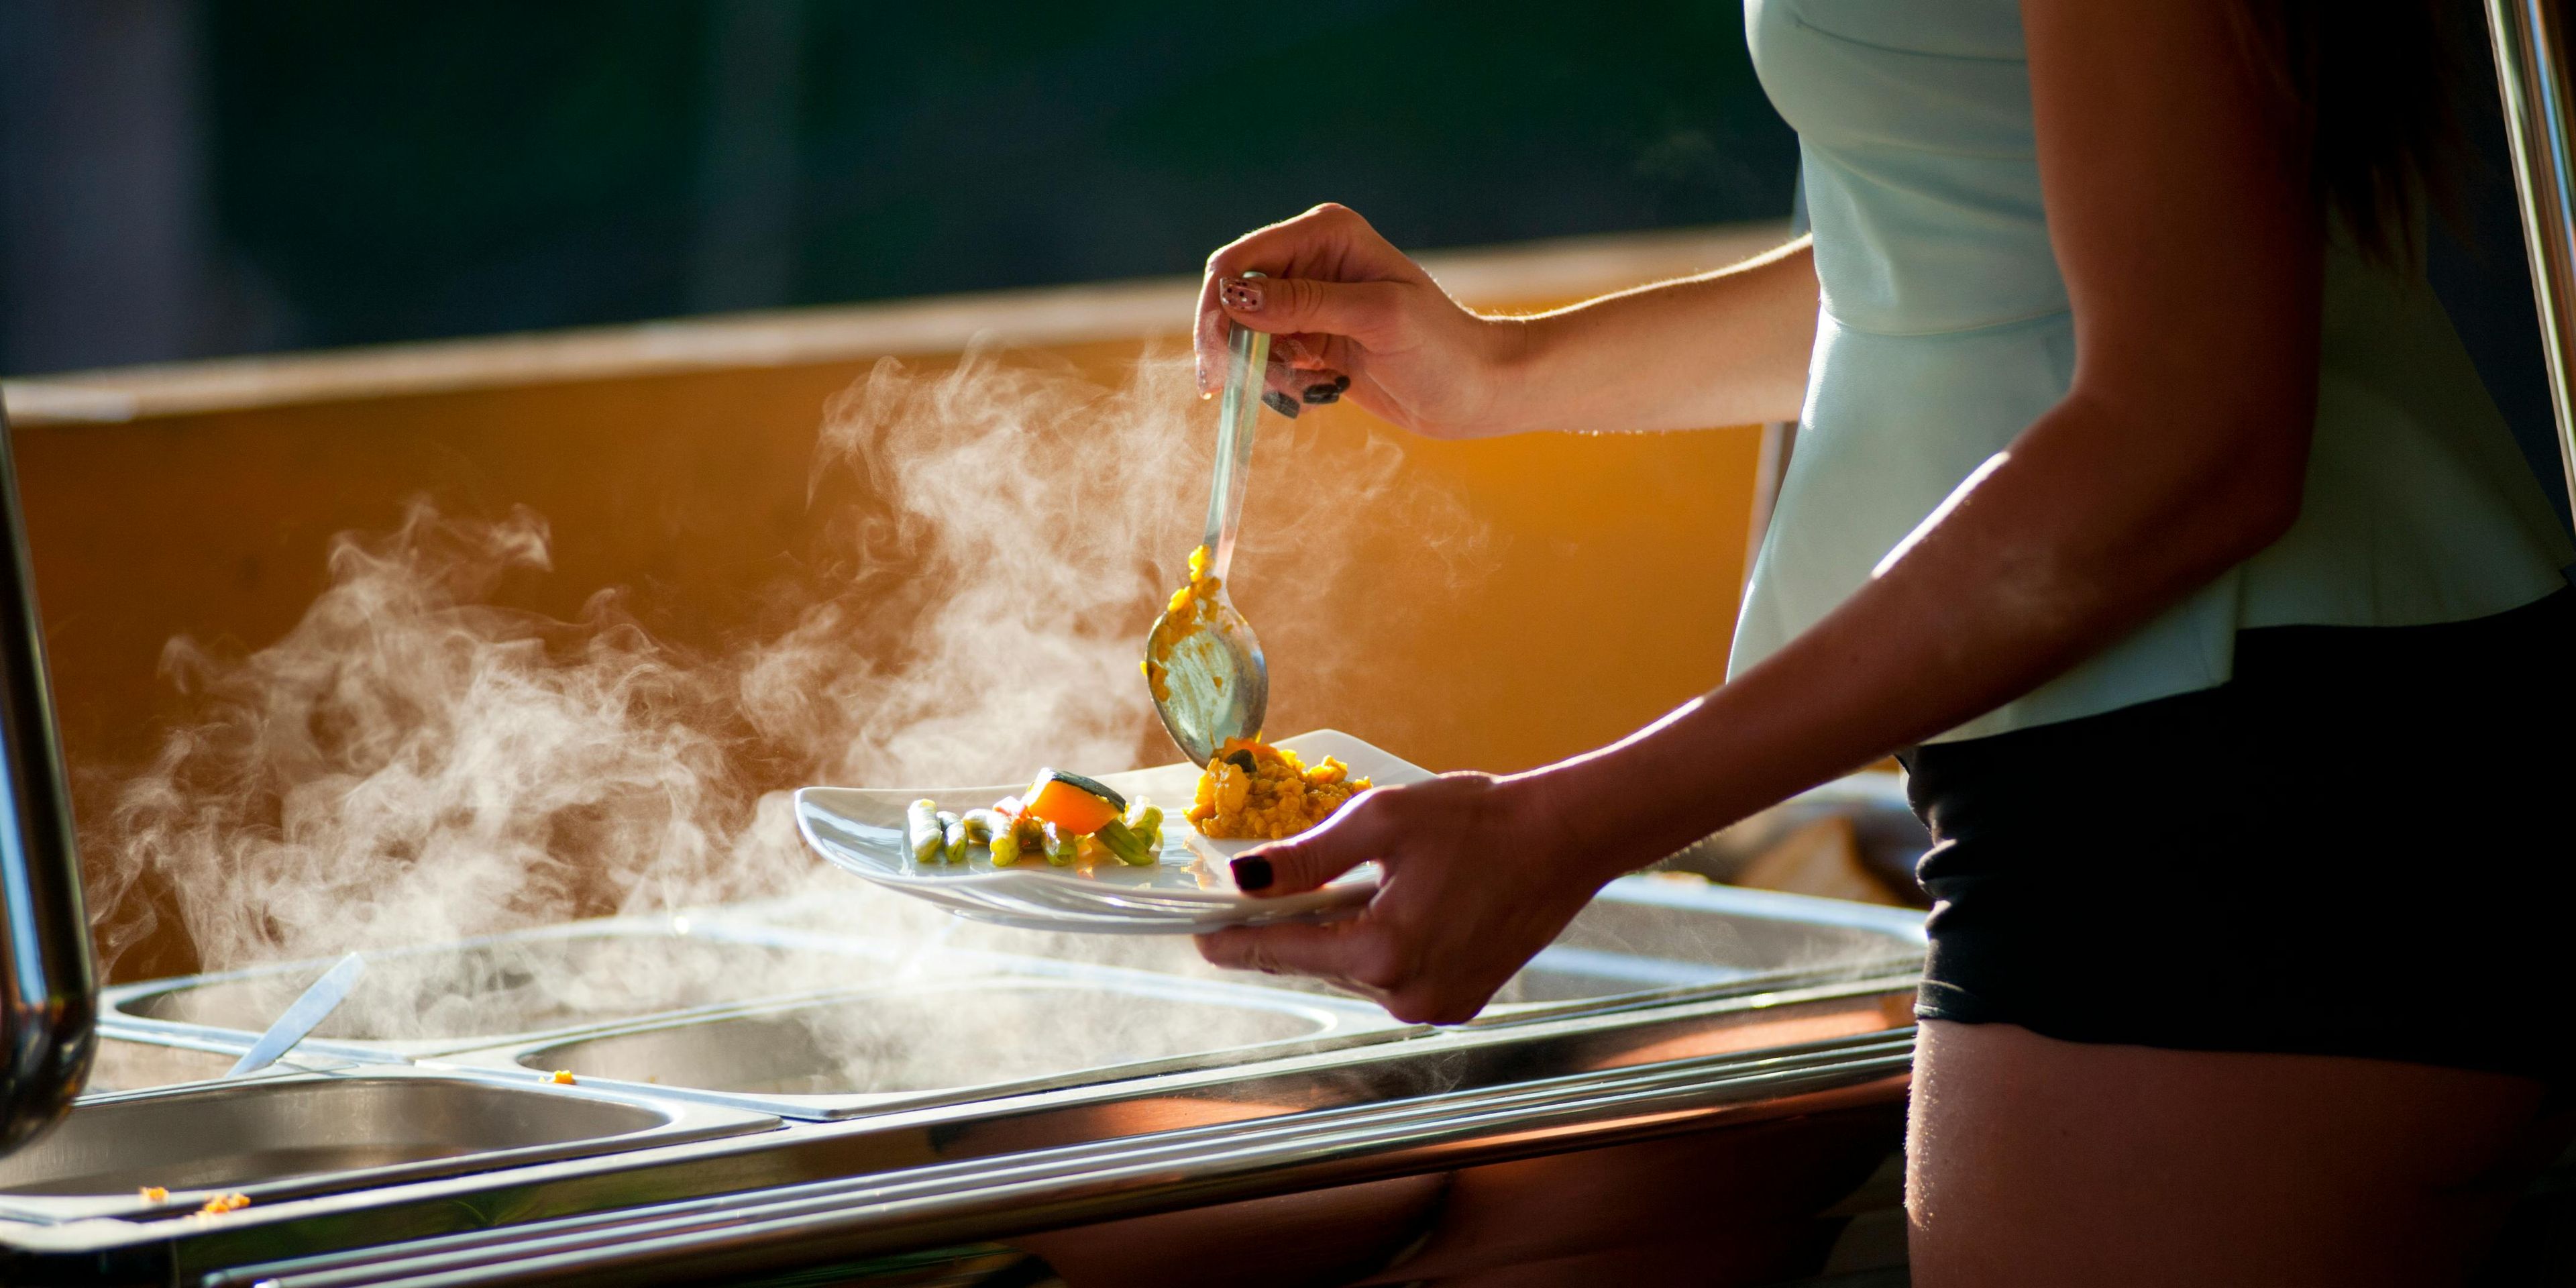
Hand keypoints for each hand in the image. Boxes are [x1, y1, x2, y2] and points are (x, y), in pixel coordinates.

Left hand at [1194, 770, 1614, 1023]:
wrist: (1566, 839)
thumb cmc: (1480, 820)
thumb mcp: (1384, 821)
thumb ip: (1307, 858)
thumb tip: (1243, 880)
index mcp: (1383, 952)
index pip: (1283, 952)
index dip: (1235, 942)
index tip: (1200, 938)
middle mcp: (1407, 994)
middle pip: (1319, 964)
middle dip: (1294, 931)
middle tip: (1263, 898)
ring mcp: (1437, 1006)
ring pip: (1357, 973)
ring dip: (1343, 936)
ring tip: (1353, 888)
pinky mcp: (1460, 1002)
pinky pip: (1395, 979)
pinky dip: (1382, 947)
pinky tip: (1397, 905)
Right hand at [1195, 203, 1526, 438]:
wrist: (1476, 390)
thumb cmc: (1441, 347)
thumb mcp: (1376, 318)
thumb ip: (1305, 304)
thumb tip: (1236, 295)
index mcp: (1324, 233)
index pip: (1241, 260)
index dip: (1219, 307)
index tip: (1216, 361)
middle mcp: (1310, 259)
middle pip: (1234, 298)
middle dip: (1237, 346)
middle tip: (1252, 388)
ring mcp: (1308, 301)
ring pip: (1246, 335)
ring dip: (1262, 370)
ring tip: (1307, 391)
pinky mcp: (1311, 338)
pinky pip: (1267, 359)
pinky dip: (1279, 382)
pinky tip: (1316, 393)